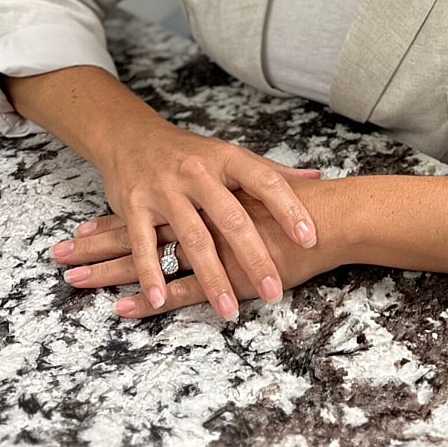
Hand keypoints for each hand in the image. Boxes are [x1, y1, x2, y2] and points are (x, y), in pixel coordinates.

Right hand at [59, 124, 322, 322]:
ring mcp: (164, 190)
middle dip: (254, 256)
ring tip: (229, 310)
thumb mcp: (230, 155)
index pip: (265, 181)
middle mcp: (197, 173)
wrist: (131, 135)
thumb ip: (271, 171)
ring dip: (211, 277)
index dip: (288, 209)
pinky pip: (144, 245)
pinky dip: (151, 273)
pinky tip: (160, 299)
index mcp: (226, 158)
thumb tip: (316, 179)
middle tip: (273, 290)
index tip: (309, 237)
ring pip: (192, 238)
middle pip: (231, 218)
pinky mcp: (134, 206)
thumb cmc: (191, 152)